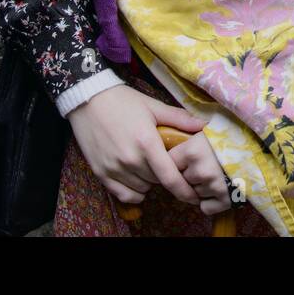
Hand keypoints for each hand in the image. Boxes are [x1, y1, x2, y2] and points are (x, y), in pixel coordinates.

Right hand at [66, 84, 206, 206]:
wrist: (88, 99)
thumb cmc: (124, 101)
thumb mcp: (154, 106)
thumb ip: (179, 118)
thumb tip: (205, 125)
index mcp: (146, 142)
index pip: (170, 177)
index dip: (184, 190)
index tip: (194, 195)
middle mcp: (130, 159)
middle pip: (158, 181)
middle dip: (167, 175)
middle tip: (167, 162)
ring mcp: (114, 168)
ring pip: (142, 188)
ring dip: (151, 182)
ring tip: (150, 165)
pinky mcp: (101, 173)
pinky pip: (124, 194)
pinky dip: (134, 191)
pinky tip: (138, 179)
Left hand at [172, 131, 231, 215]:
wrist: (264, 147)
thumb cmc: (234, 134)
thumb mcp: (209, 129)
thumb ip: (189, 136)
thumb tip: (169, 140)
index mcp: (192, 150)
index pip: (169, 163)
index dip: (176, 162)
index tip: (183, 160)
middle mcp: (199, 170)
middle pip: (182, 180)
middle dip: (189, 175)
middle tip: (204, 165)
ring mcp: (212, 187)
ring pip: (193, 194)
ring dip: (201, 188)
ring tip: (217, 174)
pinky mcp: (224, 200)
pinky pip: (205, 208)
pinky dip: (210, 202)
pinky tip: (219, 189)